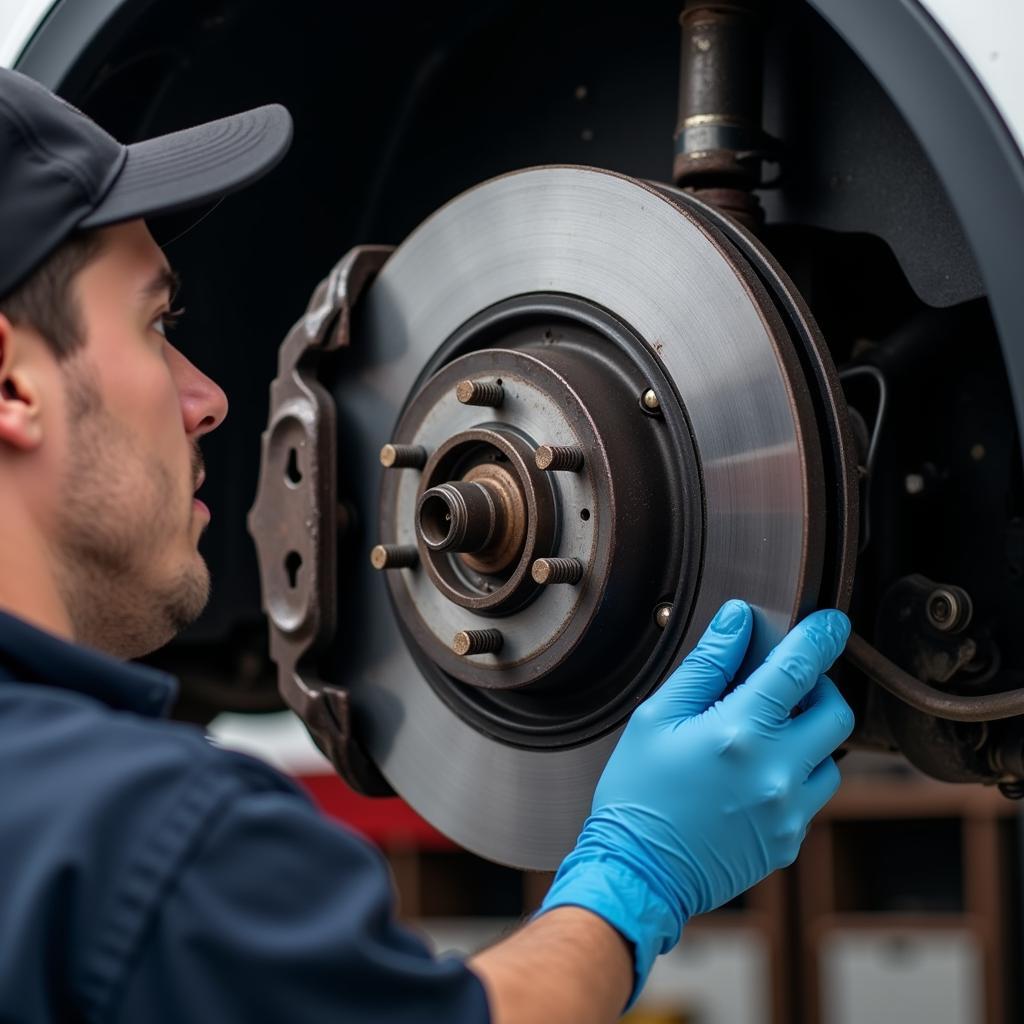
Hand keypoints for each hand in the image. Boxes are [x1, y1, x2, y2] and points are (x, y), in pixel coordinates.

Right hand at [539, 599, 853, 997]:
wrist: (638, 873)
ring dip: (808, 737)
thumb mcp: (657, 718)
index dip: (820, 637)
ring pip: (831, 757)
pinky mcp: (790, 841)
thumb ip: (706, 665)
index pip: (798, 669)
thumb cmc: (638, 795)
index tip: (831, 623)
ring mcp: (789, 812)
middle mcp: (776, 773)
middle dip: (818, 687)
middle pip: (835, 712)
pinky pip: (812, 797)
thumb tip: (738, 622)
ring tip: (764, 737)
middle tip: (786, 684)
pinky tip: (752, 777)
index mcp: (740, 733)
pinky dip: (794, 776)